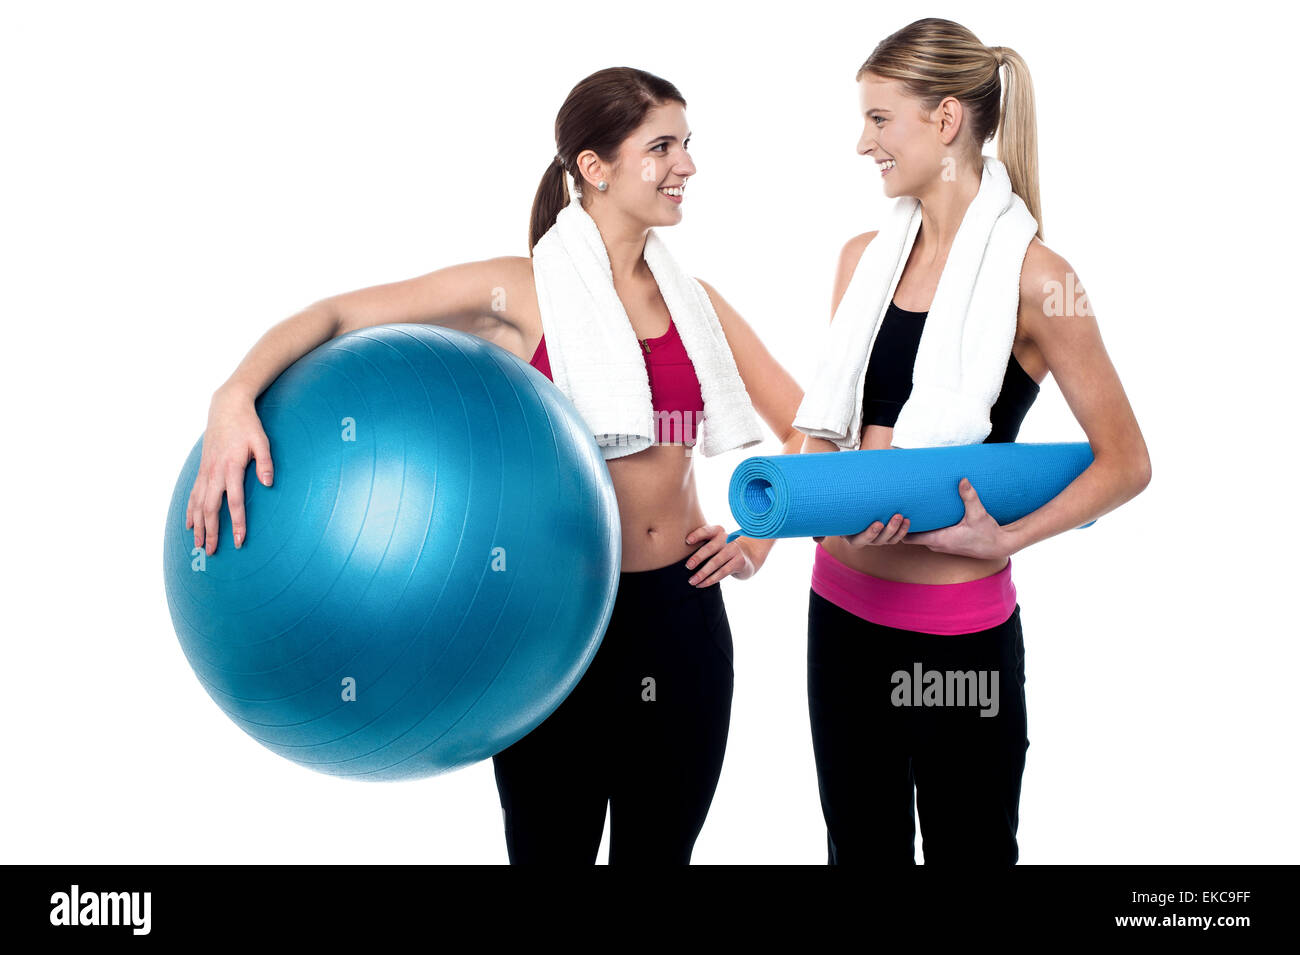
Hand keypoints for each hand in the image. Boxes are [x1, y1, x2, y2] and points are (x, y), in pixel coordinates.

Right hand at [185, 388, 274, 554]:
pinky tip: (189, 525)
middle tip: (212, 553)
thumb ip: (266, 462)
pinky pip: (193, 494)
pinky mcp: (202, 469)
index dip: (236, 522)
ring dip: (198, 526)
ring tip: (198, 545)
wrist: (226, 407)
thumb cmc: (248, 425)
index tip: (238, 540)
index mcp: (231, 467)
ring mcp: (206, 471)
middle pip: (210, 508)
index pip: (234, 502)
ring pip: (198, 504)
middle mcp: (215, 472)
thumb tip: (268, 483)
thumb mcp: (262, 441)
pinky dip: (190, 511)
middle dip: (212, 532)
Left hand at [684, 524, 756, 585]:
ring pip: (716, 562)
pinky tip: (701, 584)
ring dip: (702, 573)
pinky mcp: (739, 561)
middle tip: (687, 566)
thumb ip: (702, 543)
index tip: (687, 541)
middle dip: (698, 557)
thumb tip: (679, 554)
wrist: (747, 556)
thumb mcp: (715, 542)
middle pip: (710, 548)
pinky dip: (711, 580)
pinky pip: (723, 572)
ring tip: (692, 581)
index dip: (697, 535)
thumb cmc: (723, 549)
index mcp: (718, 531)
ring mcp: (734, 549)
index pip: (706, 531)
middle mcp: (727, 538)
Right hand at [813, 512, 909, 547]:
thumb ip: (821, 529)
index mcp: (852, 539)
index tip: (877, 522)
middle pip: (880, 540)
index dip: (870, 533)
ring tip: (904, 517)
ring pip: (890, 539)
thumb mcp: (829, 522)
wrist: (850, 506)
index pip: (862, 540)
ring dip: (898, 530)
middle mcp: (866, 540)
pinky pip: (898, 536)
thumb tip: (817, 540)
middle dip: (890, 529)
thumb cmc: (839, 512)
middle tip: (896, 515)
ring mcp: (878, 538)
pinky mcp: (887, 533)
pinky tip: (908, 520)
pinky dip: (904, 530)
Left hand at [900, 477, 1011, 559]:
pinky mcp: (947, 543)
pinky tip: (926, 514)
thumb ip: (969, 497)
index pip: (908, 538)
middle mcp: (937, 545)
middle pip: (911, 536)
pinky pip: (928, 536)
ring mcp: (941, 545)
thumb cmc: (987, 533)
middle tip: (899, 506)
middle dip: (904, 524)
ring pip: (920, 536)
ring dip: (915, 526)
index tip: (895, 515)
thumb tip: (963, 480)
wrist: (999, 546)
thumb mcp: (978, 514)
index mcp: (939, 540)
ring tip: (910, 508)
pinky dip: (925, 528)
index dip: (899, 529)